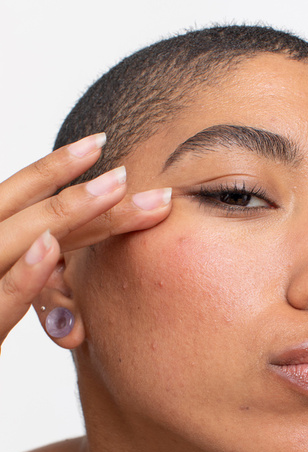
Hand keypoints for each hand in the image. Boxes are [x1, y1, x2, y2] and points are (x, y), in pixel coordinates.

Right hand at [0, 133, 171, 350]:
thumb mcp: (0, 280)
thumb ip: (20, 270)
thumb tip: (51, 248)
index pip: (21, 200)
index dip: (57, 171)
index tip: (100, 144)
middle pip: (35, 215)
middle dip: (90, 193)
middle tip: (140, 175)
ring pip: (20, 239)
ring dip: (68, 213)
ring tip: (114, 189)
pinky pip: (0, 298)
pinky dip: (23, 275)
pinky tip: (51, 251)